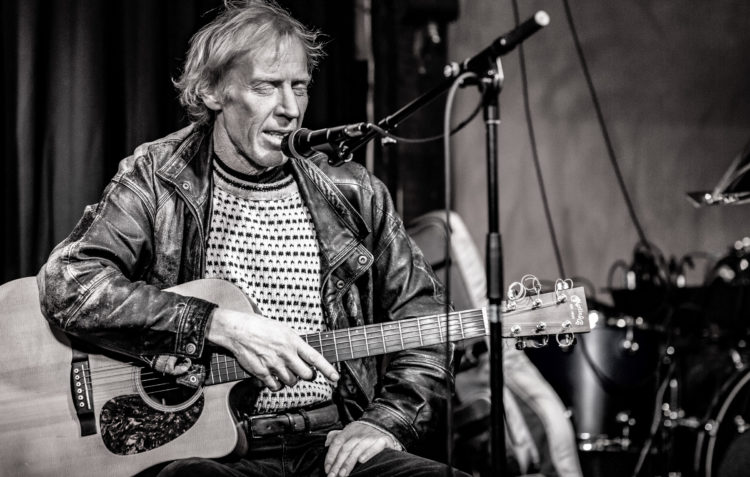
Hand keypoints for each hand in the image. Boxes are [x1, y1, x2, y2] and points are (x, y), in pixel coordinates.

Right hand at [207, 308, 338, 389]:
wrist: (238, 330)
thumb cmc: (260, 327)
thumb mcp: (283, 330)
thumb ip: (295, 343)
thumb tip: (305, 356)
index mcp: (293, 341)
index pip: (315, 358)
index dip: (327, 370)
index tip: (336, 378)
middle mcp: (286, 354)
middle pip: (306, 375)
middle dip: (307, 375)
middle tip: (302, 372)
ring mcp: (274, 364)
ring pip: (292, 382)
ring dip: (291, 380)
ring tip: (284, 371)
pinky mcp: (262, 373)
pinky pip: (276, 387)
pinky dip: (276, 385)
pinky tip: (274, 378)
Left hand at [324, 421, 400, 476]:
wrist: (382, 421)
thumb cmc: (363, 431)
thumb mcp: (349, 430)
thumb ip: (337, 436)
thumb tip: (326, 443)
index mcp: (348, 431)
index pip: (336, 443)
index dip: (330, 456)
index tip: (327, 469)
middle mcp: (358, 434)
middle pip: (345, 449)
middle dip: (337, 464)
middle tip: (332, 476)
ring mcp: (370, 437)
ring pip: (357, 450)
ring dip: (348, 463)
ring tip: (342, 474)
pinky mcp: (382, 441)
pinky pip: (374, 448)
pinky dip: (367, 453)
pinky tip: (361, 461)